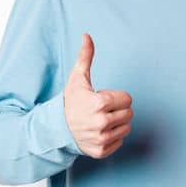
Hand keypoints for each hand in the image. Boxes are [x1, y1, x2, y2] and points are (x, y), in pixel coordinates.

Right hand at [63, 33, 133, 158]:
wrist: (56, 128)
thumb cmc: (70, 101)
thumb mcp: (77, 78)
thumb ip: (85, 57)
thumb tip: (87, 35)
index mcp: (99, 103)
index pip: (128, 99)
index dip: (116, 97)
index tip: (102, 98)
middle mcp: (101, 123)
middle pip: (129, 113)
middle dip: (118, 109)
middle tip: (102, 109)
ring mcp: (101, 139)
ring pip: (126, 128)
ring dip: (117, 123)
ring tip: (100, 120)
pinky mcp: (101, 151)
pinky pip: (120, 141)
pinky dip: (112, 137)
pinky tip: (99, 132)